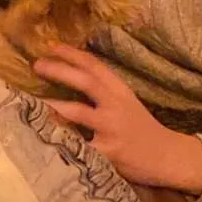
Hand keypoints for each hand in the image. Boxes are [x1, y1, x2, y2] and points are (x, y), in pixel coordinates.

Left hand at [34, 43, 201, 194]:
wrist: (167, 156)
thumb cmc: (142, 129)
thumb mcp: (126, 103)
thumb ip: (103, 93)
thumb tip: (69, 78)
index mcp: (120, 90)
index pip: (95, 66)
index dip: (73, 53)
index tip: (51, 45)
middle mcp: (116, 104)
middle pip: (85, 81)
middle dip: (60, 70)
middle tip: (37, 64)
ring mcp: (112, 128)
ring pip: (78, 112)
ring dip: (53, 106)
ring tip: (33, 102)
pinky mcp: (109, 152)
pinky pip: (81, 145)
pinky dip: (63, 141)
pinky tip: (45, 139)